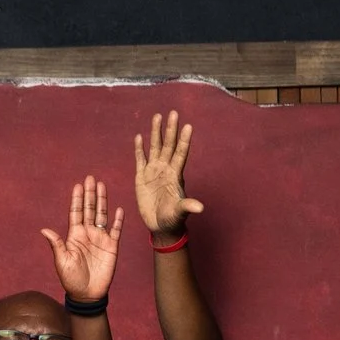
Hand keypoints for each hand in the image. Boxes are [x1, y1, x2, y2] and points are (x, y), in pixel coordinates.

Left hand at [41, 175, 123, 303]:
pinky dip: (118, 220)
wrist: (87, 294)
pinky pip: (116, 230)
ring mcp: (100, 239)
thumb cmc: (71, 279)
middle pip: (89, 209)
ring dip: (102, 201)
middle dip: (90, 194)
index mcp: (74, 235)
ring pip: (102, 215)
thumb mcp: (61, 261)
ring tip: (102, 186)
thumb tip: (44, 229)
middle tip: (90, 178)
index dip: (77, 199)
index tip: (78, 185)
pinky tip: (118, 209)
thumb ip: (56, 244)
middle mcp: (87, 234)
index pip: (76, 212)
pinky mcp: (112, 247)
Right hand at [133, 111, 204, 238]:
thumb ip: (187, 207)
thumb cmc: (172, 219)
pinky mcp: (141, 177)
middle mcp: (166, 169)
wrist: (160, 226)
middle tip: (173, 113)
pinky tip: (139, 137)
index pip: (181, 154)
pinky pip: (140, 160)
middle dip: (171, 130)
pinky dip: (139, 149)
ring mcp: (153, 172)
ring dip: (156, 133)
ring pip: (155, 148)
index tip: (188, 126)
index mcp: (175, 175)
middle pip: (168, 145)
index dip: (184, 141)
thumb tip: (200, 207)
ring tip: (157, 116)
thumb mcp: (179, 213)